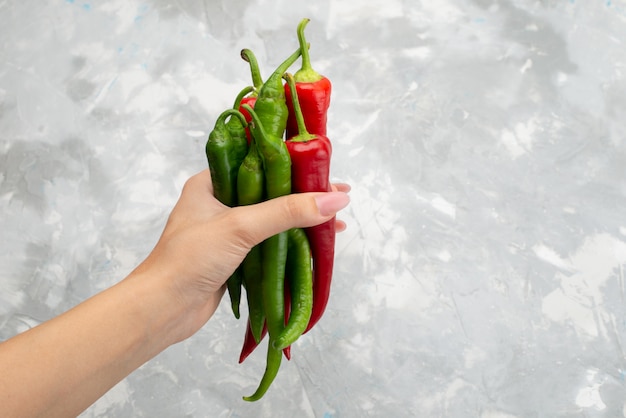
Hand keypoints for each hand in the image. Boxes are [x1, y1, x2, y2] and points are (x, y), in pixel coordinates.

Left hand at [132, 169, 349, 342]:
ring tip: (335, 222)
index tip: (324, 167)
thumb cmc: (190, 259)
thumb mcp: (241, 226)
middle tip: (338, 196)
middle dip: (304, 195)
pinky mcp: (234, 256)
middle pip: (270, 191)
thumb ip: (287, 211)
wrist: (163, 309)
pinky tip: (314, 243)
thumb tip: (334, 200)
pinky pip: (269, 243)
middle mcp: (218, 203)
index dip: (292, 163)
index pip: (257, 162)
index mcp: (210, 183)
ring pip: (272, 219)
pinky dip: (292, 242)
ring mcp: (226, 231)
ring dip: (301, 220)